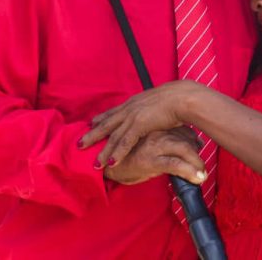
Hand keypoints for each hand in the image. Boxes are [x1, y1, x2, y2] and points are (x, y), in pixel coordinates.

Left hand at [80, 81, 207, 171]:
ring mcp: (133, 116)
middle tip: (80, 145)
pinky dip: (117, 153)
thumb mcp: (158, 101)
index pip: (113, 112)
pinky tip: (110, 163)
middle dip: (92, 135)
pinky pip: (125, 142)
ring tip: (94, 164)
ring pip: (113, 137)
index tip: (91, 123)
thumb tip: (155, 112)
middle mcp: (129, 108)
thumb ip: (152, 108)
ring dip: (103, 151)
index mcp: (133, 102)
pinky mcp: (139, 124)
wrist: (182, 98)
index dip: (101, 119)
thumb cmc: (176, 99)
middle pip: (106, 124)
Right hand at [102, 128, 205, 184]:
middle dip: (198, 152)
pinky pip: (175, 164)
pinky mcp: (151, 160)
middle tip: (204, 165)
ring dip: (197, 163)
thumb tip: (174, 148)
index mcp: (154, 128)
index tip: (200, 149)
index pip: (181, 130)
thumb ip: (157, 143)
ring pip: (183, 150)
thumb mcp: (141, 147)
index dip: (193, 139)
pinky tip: (198, 179)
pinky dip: (189, 171)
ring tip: (204, 175)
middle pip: (185, 138)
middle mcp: (156, 134)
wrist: (107, 168)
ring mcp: (154, 146)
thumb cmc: (125, 158)